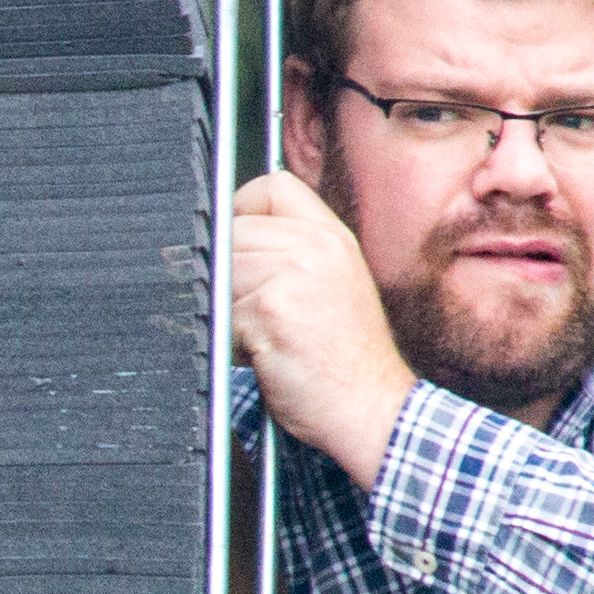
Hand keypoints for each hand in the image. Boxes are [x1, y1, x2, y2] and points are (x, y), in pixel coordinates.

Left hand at [228, 167, 418, 485]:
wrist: (371, 407)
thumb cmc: (347, 360)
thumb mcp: (333, 284)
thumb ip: (290, 252)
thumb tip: (230, 235)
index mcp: (332, 237)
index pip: (270, 186)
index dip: (243, 211)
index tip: (242, 247)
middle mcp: (316, 247)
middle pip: (234, 230)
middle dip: (230, 273)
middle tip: (256, 313)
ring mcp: (293, 275)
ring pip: (222, 270)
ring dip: (228, 308)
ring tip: (263, 336)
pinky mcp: (271, 309)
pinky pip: (222, 312)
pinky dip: (231, 340)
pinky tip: (265, 356)